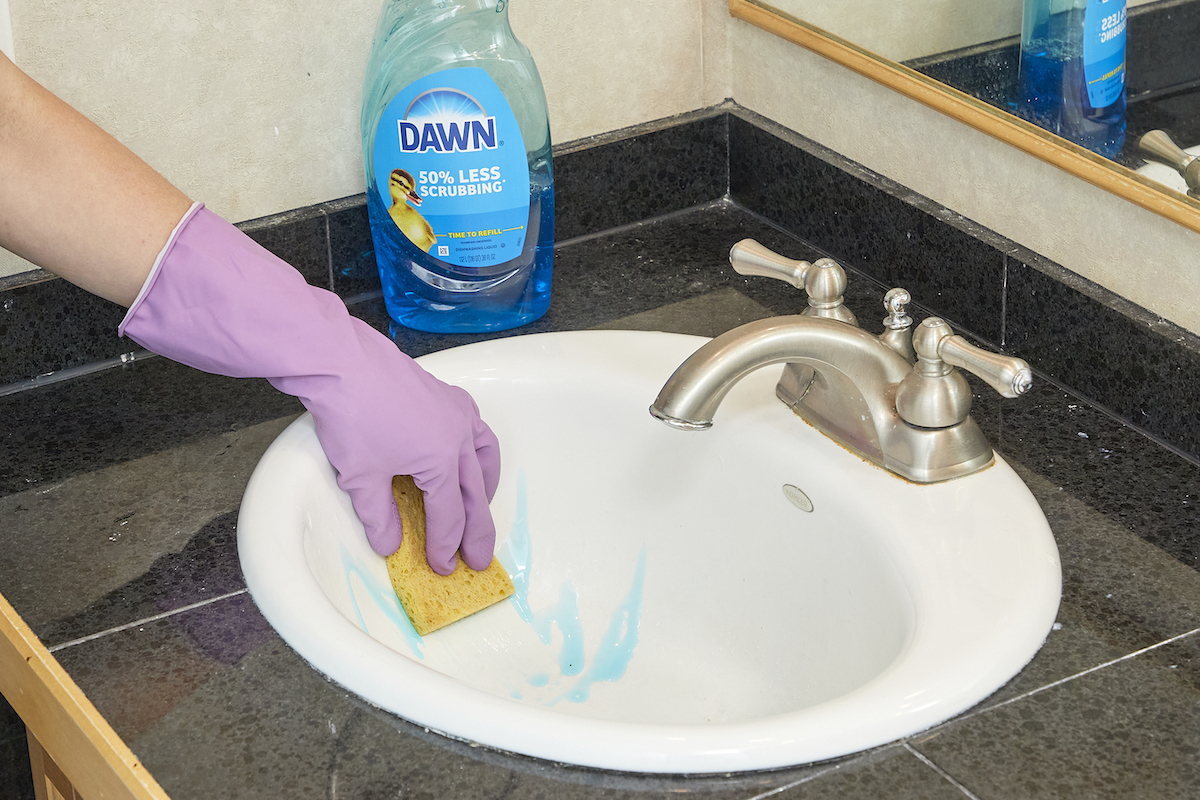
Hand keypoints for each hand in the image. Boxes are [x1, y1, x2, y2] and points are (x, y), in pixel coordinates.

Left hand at [121, 204, 500, 572]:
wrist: (340, 361)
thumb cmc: (351, 417)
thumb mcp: (360, 477)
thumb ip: (379, 517)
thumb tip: (389, 545)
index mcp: (442, 461)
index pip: (448, 514)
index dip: (445, 544)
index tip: (442, 567)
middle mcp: (459, 437)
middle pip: (475, 493)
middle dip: (476, 530)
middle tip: (479, 559)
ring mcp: (457, 413)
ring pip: (484, 459)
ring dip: (486, 489)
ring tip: (484, 509)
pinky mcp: (448, 397)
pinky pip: (477, 431)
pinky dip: (480, 452)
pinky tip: (469, 457)